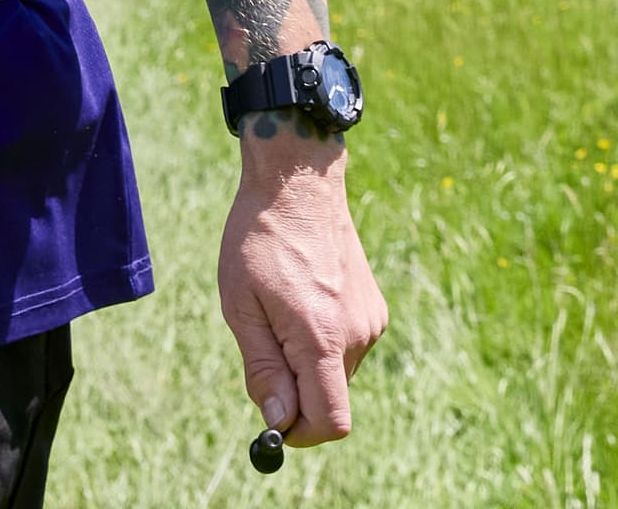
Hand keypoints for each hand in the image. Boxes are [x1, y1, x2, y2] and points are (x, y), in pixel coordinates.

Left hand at [216, 127, 386, 448]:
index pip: (331, 421)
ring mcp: (371, 320)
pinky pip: (347, 348)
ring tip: (283, 309)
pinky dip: (323, 342)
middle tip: (265, 342)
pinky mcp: (375, 309)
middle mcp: (357, 334)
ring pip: (337, 374)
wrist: (299, 184)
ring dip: (308, 362)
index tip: (274, 418)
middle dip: (297, 391)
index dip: (301, 433)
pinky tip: (303, 299)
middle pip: (330, 399)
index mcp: (322, 337)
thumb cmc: (260, 241)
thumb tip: (277, 422)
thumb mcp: (242, 307)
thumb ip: (263, 369)